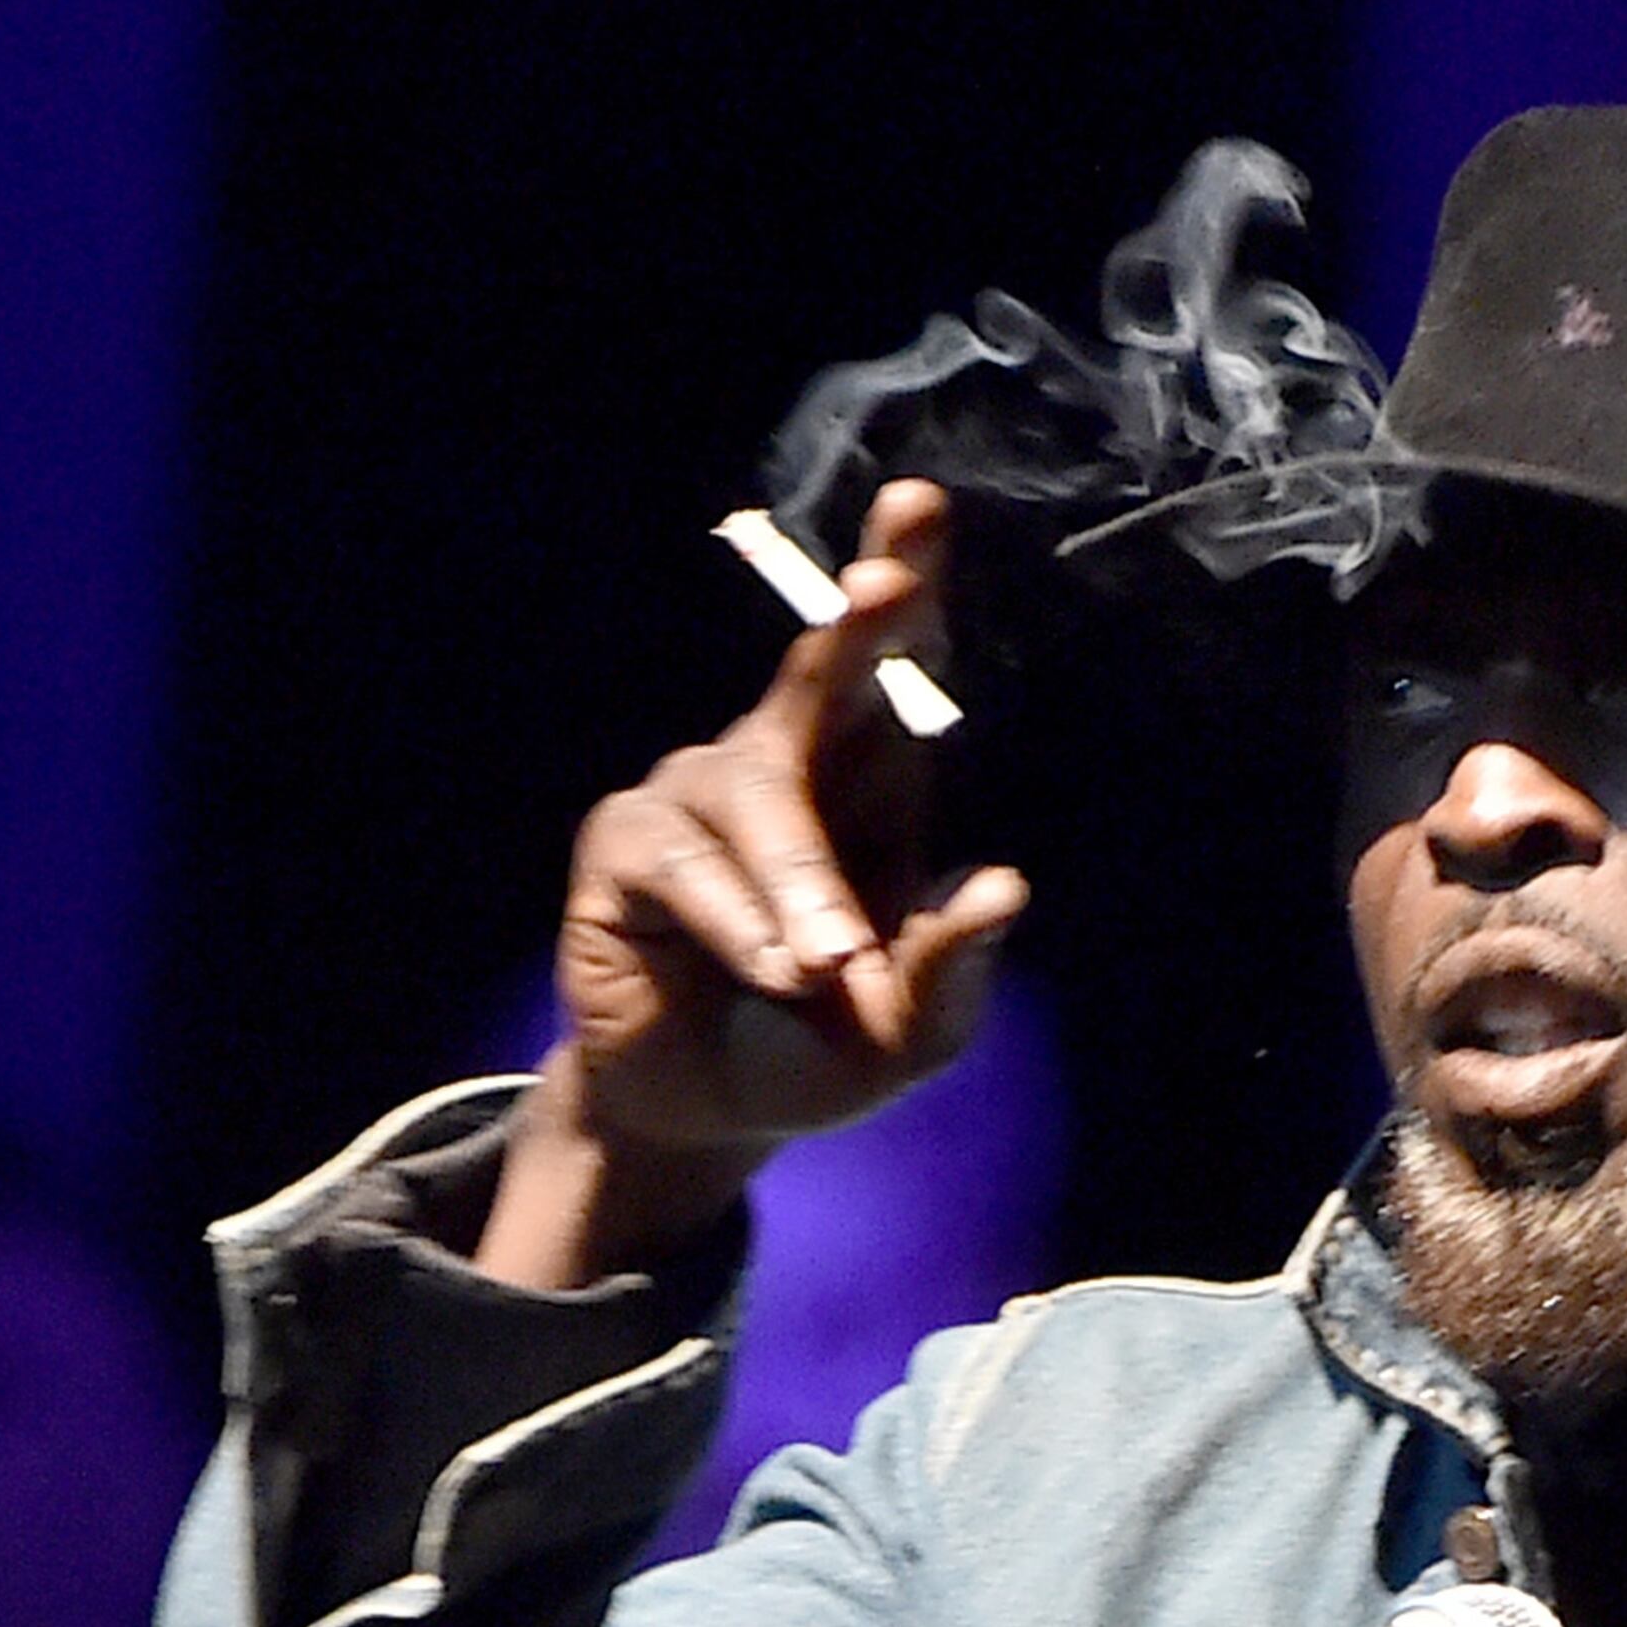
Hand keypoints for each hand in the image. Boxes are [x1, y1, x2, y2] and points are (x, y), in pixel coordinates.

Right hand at [480, 478, 1032, 1285]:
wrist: (702, 1115)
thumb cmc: (815, 1054)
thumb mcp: (905, 1036)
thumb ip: (950, 973)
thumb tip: (1002, 887)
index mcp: (864, 789)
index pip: (889, 674)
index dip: (903, 586)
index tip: (920, 511)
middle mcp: (779, 766)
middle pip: (814, 674)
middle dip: (852, 629)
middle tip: (883, 592)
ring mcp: (694, 796)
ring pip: (759, 798)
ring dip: (801, 888)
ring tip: (826, 970)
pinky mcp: (624, 844)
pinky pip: (688, 864)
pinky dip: (738, 924)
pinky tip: (768, 970)